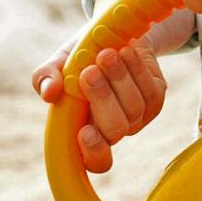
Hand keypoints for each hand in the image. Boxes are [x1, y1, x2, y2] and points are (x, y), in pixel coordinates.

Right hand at [32, 37, 166, 172]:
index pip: (96, 161)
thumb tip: (49, 93)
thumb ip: (45, 78)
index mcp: (85, 135)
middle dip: (103, 99)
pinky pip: (150, 90)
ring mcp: (137, 118)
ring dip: (119, 78)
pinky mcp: (155, 100)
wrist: (110, 39)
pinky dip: (135, 68)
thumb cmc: (78, 60)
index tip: (84, 131)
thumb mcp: (58, 65)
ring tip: (106, 54)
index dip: (93, 152)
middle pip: (115, 130)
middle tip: (89, 72)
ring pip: (134, 107)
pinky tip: (124, 51)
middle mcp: (113, 133)